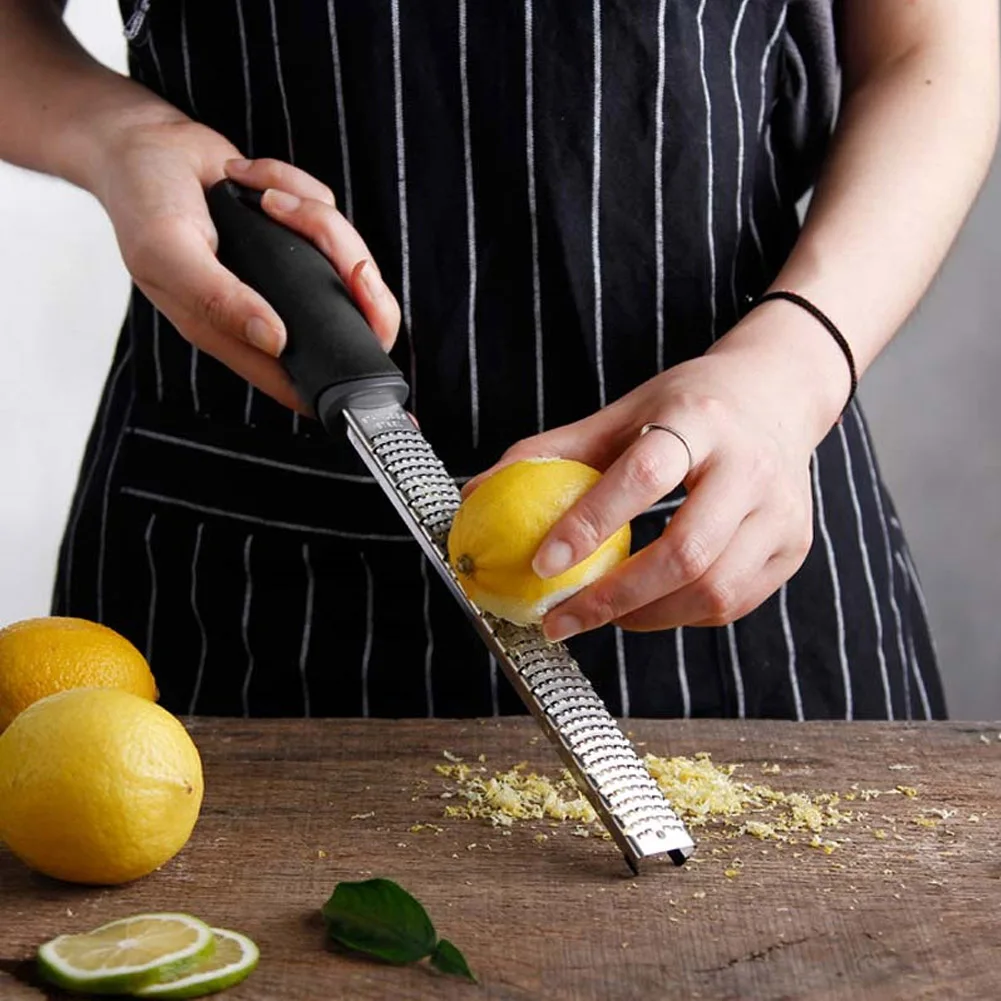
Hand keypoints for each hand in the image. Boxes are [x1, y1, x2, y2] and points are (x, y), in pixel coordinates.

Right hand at [89, 113, 398, 410]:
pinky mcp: (298, 234)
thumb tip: (276, 340)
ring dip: (316, 220)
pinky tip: (250, 179)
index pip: (303, 383)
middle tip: (349, 262)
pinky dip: (296, 186)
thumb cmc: (144, 204)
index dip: (343, 382)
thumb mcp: (168, 252)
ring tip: (263, 197)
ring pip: (347, 263)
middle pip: (350, 322)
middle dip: (358, 285)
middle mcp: (270, 310)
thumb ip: (218, 300)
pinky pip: (328, 215)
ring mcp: (288, 273)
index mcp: (235, 334)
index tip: (372, 358)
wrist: (144, 144)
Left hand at [466, 312, 846, 640]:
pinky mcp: (793, 547)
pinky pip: (733, 603)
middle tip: (559, 620)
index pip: (643, 475)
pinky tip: (647, 606)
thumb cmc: (686, 408)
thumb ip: (554, 452)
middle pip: (686, 551)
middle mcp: (750, 465)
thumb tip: (479, 493)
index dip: (589, 523)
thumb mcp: (622, 413)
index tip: (539, 564)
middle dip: (614, 598)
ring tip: (600, 614)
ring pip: (713, 590)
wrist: (777, 397)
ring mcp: (782, 511)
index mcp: (699, 420)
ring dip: (645, 616)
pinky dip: (680, 615)